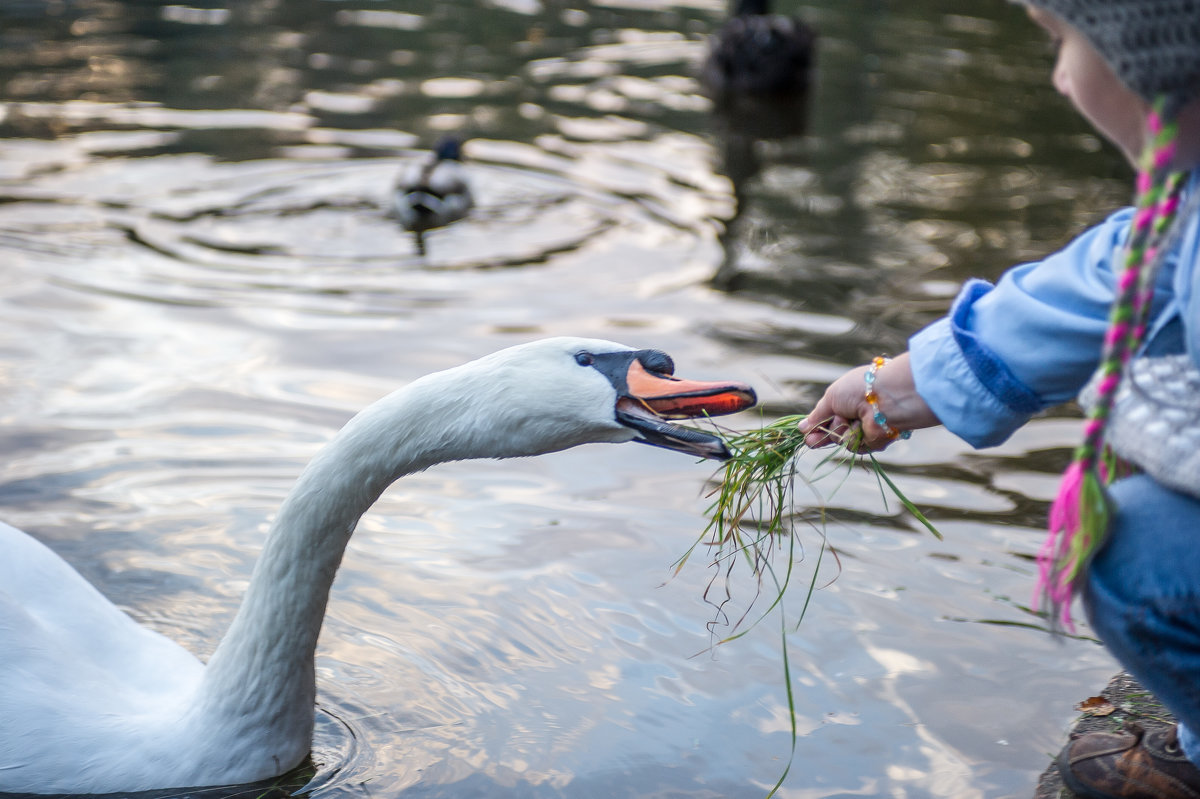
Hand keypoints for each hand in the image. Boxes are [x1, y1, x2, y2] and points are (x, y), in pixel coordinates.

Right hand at [797, 353, 938, 450]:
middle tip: (810, 441)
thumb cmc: (858, 390)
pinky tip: (860, 428)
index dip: (816, 425)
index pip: (828, 417)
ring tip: (848, 420)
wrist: (885, 399)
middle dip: (821, 436)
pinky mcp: (872, 442)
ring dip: (839, 431)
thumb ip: (817, 415)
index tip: (805, 433)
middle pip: (832, 432)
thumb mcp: (831, 398)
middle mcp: (856, 415)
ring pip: (840, 439)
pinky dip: (853, 438)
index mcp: (847, 400)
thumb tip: (801, 427)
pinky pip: (853, 446)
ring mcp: (864, 429)